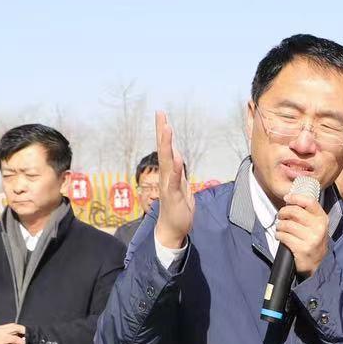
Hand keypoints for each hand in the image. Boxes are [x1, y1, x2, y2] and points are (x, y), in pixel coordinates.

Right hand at [152, 110, 191, 250]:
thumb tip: (177, 159)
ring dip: (167, 144)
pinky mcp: (173, 195)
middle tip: (160, 113)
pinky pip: (174, 179)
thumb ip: (178, 173)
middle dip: (162, 131)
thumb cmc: (177, 210)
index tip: (162, 116)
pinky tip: (176, 156)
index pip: (167, 149)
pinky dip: (175, 168)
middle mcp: (166, 176)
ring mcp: (168, 185)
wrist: (172, 231)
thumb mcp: (182, 187)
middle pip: (164, 150)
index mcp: (170, 174)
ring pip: (167, 161)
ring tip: (167, 128)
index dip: (165, 133)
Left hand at [277, 187, 329, 276]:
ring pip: (287, 225)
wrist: (316, 264)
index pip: (309, 202)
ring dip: (279, 226)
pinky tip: (280, 236)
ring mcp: (311, 239)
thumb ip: (308, 213)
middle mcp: (319, 228)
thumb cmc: (312, 241)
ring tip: (280, 228)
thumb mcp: (316, 225)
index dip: (296, 198)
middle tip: (280, 216)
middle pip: (295, 212)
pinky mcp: (302, 248)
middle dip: (283, 212)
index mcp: (322, 219)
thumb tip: (290, 200)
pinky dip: (279, 235)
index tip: (287, 198)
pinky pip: (284, 236)